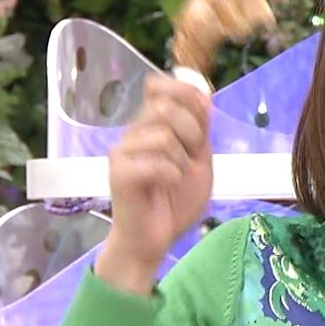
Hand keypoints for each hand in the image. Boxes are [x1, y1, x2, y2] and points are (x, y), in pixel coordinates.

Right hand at [95, 74, 211, 293]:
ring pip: (163, 137)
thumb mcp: (200, 160)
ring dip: (182, 162)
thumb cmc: (175, 201)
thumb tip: (205, 95)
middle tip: (190, 160)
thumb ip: (202, 128)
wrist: (155, 238)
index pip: (161, 87)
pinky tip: (167, 187)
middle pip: (165, 108)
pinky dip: (172, 177)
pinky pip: (157, 163)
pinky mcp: (119, 173)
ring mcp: (122, 151)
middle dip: (191, 134)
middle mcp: (133, 132)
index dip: (186, 95)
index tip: (201, 121)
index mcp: (151, 125)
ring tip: (177, 179)